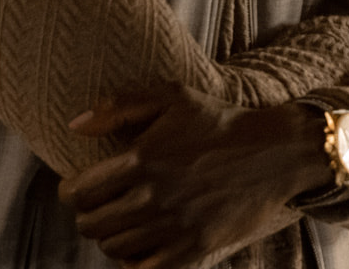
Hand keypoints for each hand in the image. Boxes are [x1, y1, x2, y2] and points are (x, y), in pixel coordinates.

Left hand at [59, 83, 333, 268]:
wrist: (276, 152)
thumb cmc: (221, 122)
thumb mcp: (173, 97)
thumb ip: (119, 105)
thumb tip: (75, 126)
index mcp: (141, 159)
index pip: (79, 192)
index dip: (71, 192)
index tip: (79, 188)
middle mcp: (152, 196)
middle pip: (91, 224)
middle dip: (89, 215)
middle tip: (101, 206)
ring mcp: (173, 225)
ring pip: (113, 247)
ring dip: (111, 236)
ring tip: (122, 222)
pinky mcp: (194, 248)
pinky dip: (134, 260)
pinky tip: (142, 243)